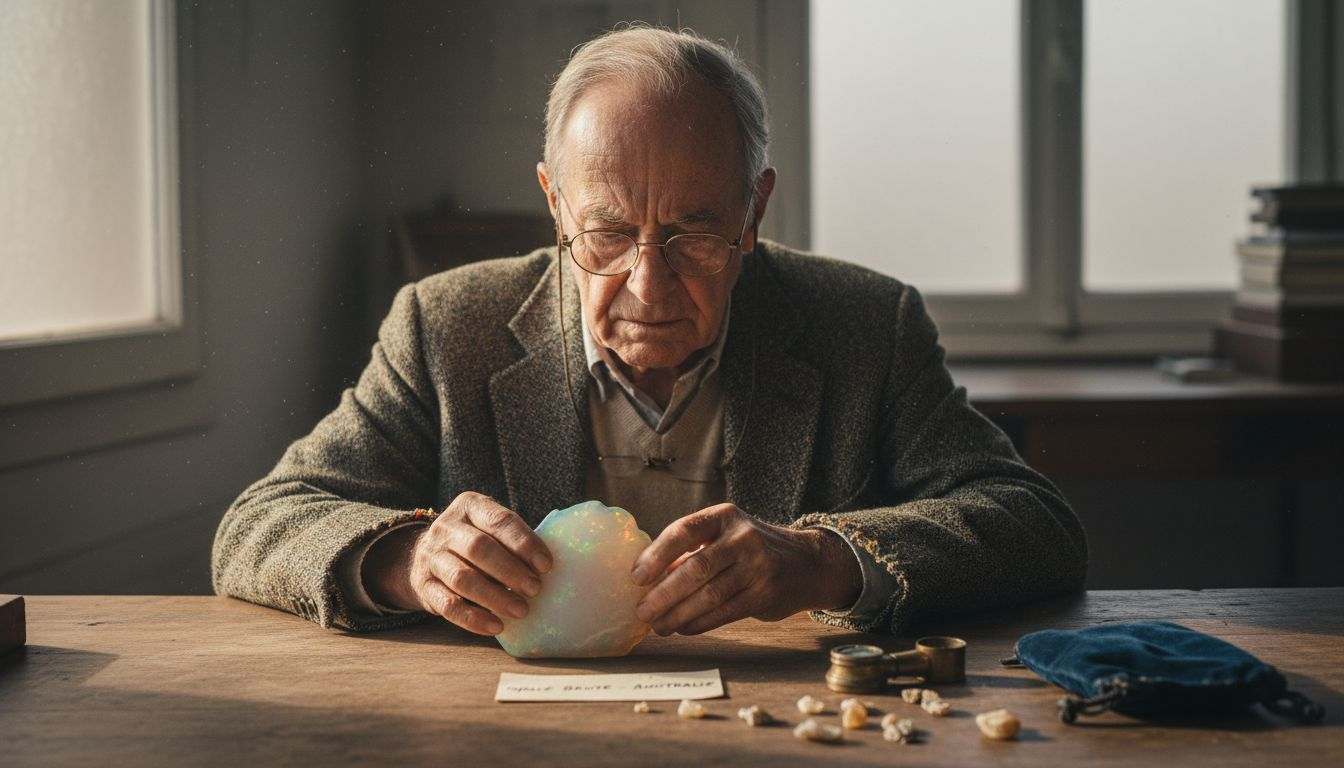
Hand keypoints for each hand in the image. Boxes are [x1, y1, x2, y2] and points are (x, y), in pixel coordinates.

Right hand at [363, 492, 551, 634]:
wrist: (424, 556)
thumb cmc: (475, 544)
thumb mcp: (491, 529)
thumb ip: (514, 541)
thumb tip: (549, 569)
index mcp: (470, 506)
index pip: (499, 520)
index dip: (524, 543)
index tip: (546, 566)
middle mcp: (446, 527)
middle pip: (479, 548)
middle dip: (511, 570)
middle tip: (535, 589)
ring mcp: (431, 556)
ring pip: (462, 578)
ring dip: (495, 597)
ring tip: (520, 610)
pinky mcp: (423, 586)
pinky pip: (448, 605)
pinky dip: (473, 619)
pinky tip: (496, 626)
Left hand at [629, 503, 860, 635]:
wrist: (806, 562)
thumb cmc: (751, 549)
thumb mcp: (724, 536)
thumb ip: (690, 552)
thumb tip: (646, 578)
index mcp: (724, 516)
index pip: (683, 530)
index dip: (656, 554)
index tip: (636, 577)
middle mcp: (743, 537)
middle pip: (696, 568)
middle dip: (664, 594)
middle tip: (642, 612)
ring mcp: (757, 566)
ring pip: (709, 595)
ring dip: (678, 614)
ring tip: (659, 626)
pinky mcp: (765, 593)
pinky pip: (725, 612)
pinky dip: (700, 623)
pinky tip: (683, 628)